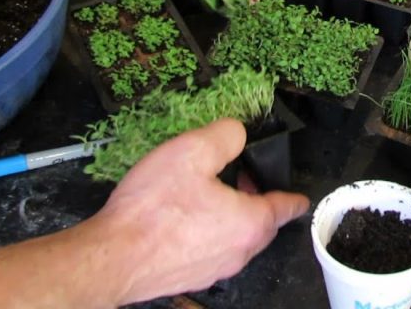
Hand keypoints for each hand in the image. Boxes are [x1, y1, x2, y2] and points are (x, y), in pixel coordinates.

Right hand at [85, 119, 309, 304]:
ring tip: (208, 195)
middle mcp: (238, 252)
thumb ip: (225, 136)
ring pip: (235, 240)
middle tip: (241, 181)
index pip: (285, 208)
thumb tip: (237, 132)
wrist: (111, 258)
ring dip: (230, 218)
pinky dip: (207, 235)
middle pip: (261, 226)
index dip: (293, 197)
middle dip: (256, 203)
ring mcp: (214, 269)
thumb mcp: (192, 152)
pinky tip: (182, 219)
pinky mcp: (189, 278)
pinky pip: (210, 252)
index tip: (299, 197)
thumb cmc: (152, 210)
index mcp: (249, 222)